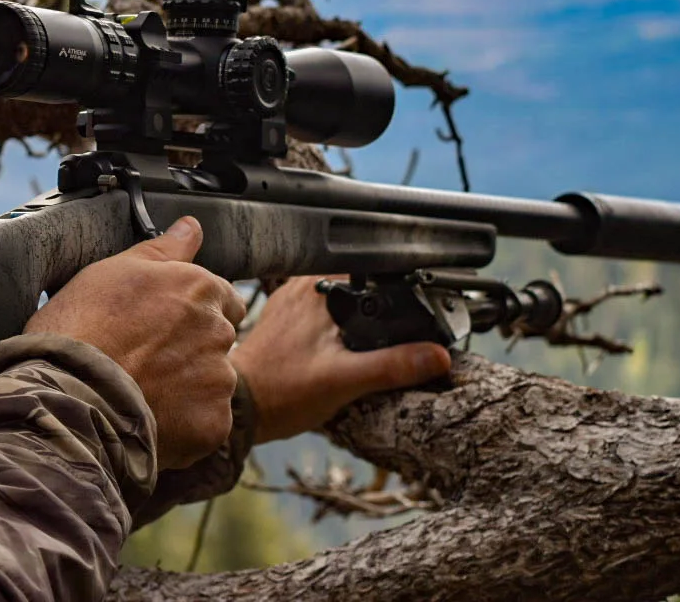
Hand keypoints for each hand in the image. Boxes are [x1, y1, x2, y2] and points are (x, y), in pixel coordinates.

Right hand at [24, 217, 245, 468]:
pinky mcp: (213, 422)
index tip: (165, 326)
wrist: (67, 394)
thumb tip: (192, 226)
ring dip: (189, 388)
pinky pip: (207, 423)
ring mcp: (219, 378)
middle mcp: (219, 330)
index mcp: (201, 289)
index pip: (223, 298)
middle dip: (192, 349)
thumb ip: (164, 248)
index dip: (194, 312)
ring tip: (141, 390)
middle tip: (145, 360)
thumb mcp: (115, 270)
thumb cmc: (82, 327)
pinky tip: (150, 417)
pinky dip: (185, 424)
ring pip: (213, 382)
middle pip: (219, 340)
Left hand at [232, 277, 451, 443]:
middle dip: (382, 303)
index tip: (418, 299)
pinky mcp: (287, 319)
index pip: (373, 268)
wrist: (241, 410)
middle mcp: (304, 286)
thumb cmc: (282, 392)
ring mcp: (293, 301)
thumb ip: (393, 365)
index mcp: (320, 288)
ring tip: (371, 341)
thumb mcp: (346, 380)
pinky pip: (325, 312)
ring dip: (360, 315)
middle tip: (398, 330)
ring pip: (342, 297)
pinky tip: (345, 347)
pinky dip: (340, 326)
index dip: (400, 282)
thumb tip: (437, 356)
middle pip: (360, 283)